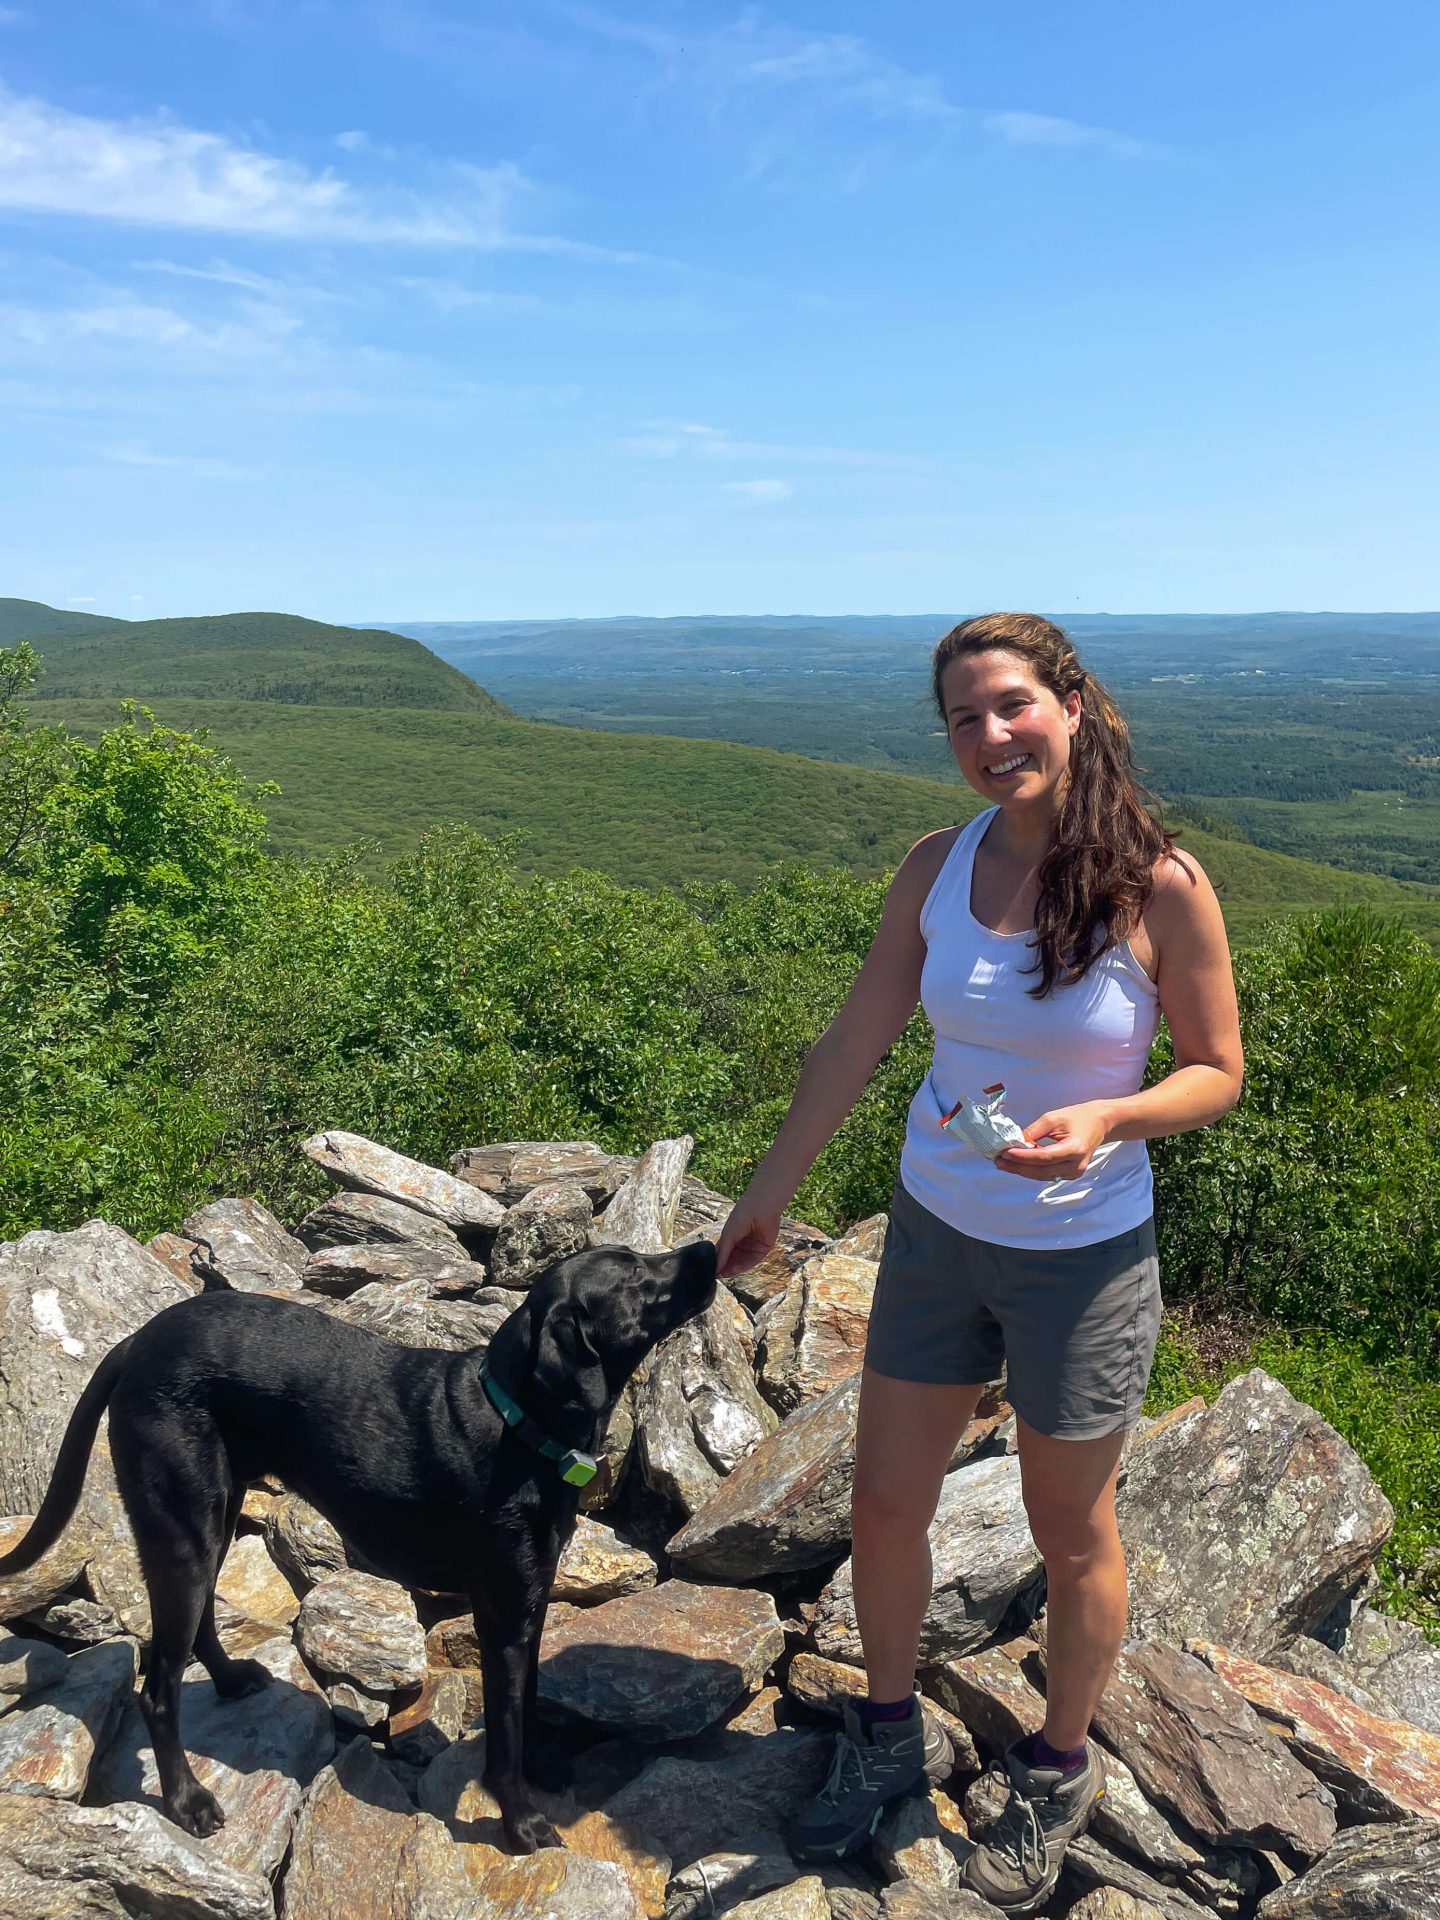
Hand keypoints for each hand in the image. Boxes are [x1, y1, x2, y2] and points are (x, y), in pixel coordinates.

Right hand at [716, 1187, 784, 1278]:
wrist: (760, 1208)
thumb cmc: (741, 1216)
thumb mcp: (728, 1235)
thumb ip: (723, 1252)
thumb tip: (715, 1268)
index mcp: (732, 1237)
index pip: (724, 1254)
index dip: (718, 1262)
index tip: (711, 1271)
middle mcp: (742, 1243)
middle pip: (733, 1260)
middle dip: (726, 1268)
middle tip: (718, 1276)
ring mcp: (752, 1247)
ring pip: (742, 1262)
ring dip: (734, 1269)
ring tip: (726, 1274)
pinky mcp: (762, 1250)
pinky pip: (752, 1261)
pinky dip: (744, 1266)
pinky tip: (736, 1270)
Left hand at [994, 1103, 1110, 1180]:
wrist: (1099, 1124)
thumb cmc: (1078, 1117)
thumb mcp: (1054, 1117)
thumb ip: (1034, 1131)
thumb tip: (1016, 1142)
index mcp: (1075, 1149)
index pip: (1044, 1157)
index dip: (1023, 1156)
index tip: (1005, 1152)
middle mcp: (1075, 1165)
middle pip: (1041, 1171)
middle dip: (1017, 1166)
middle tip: (998, 1159)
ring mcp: (1074, 1173)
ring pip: (1042, 1175)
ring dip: (1021, 1170)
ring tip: (1002, 1162)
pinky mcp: (1070, 1174)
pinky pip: (1046, 1174)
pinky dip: (1031, 1169)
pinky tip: (1017, 1163)